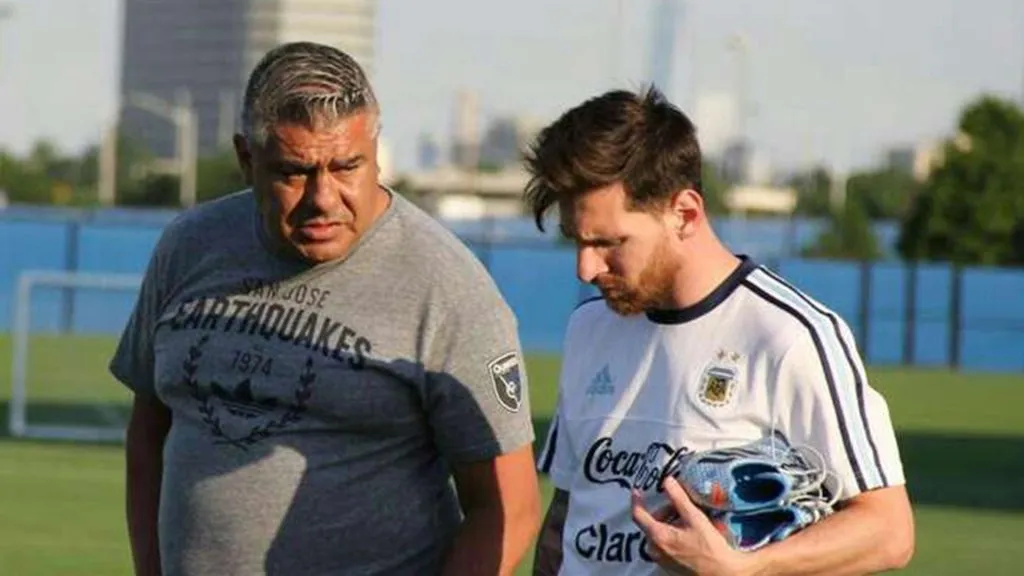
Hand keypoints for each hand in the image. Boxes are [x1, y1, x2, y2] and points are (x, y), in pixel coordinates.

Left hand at [631, 477, 752, 575]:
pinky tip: (688, 535)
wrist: (722, 572)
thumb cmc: (709, 546)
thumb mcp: (694, 517)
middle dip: (663, 512)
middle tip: (679, 507)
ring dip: (668, 524)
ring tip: (687, 521)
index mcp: (658, 536)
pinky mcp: (670, 566)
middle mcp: (655, 550)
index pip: (638, 515)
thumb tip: (668, 481)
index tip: (637, 491)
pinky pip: (664, 546)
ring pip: (658, 534)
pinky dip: (672, 536)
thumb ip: (679, 498)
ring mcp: (662, 560)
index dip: (636, 500)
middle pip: (651, 524)